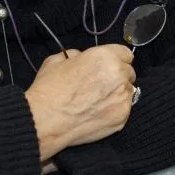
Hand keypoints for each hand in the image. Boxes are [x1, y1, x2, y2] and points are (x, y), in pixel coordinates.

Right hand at [24, 45, 135, 162]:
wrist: (45, 120)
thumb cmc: (49, 89)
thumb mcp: (57, 60)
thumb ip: (76, 55)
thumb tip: (82, 58)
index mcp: (106, 57)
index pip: (125, 54)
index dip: (116, 59)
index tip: (108, 66)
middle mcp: (119, 75)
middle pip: (128, 73)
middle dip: (117, 77)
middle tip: (100, 85)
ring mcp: (123, 98)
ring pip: (128, 92)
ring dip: (117, 94)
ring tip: (98, 101)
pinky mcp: (122, 117)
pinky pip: (124, 109)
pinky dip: (114, 110)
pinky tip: (97, 112)